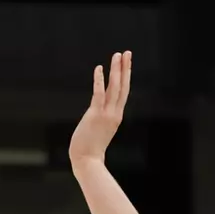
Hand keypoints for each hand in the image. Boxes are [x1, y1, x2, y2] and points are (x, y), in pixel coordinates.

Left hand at [68, 50, 131, 166]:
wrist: (87, 161)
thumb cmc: (90, 148)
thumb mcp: (99, 130)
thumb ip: (101, 119)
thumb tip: (97, 114)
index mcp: (116, 116)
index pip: (123, 92)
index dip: (126, 77)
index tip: (126, 63)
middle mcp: (114, 113)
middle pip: (123, 87)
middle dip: (125, 68)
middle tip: (127, 53)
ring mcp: (106, 114)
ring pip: (114, 88)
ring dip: (116, 70)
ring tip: (118, 55)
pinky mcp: (95, 115)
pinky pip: (99, 94)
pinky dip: (99, 80)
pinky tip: (99, 68)